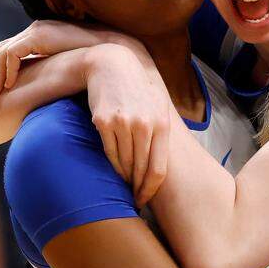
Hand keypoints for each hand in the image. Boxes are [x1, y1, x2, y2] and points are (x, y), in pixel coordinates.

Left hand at [0, 20, 143, 102]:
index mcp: (41, 35)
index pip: (9, 48)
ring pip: (2, 54)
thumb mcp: (70, 67)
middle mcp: (35, 30)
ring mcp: (36, 31)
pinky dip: (6, 71)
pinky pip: (11, 54)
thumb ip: (57, 72)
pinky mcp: (38, 37)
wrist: (112, 49)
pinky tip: (6, 87)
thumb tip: (50, 90)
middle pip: (0, 51)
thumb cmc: (96, 61)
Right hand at [84, 44, 170, 204]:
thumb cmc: (138, 91)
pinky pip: (108, 153)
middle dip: (137, 188)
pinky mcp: (103, 122)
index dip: (150, 190)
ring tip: (125, 186)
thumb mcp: (158, 107)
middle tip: (134, 199)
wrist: (111, 67)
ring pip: (123, 164)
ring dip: (124, 178)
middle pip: (140, 170)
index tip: (144, 200)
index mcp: (161, 124)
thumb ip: (163, 133)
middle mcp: (143, 125)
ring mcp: (123, 124)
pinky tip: (115, 171)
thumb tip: (165, 165)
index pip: (158, 169)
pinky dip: (112, 165)